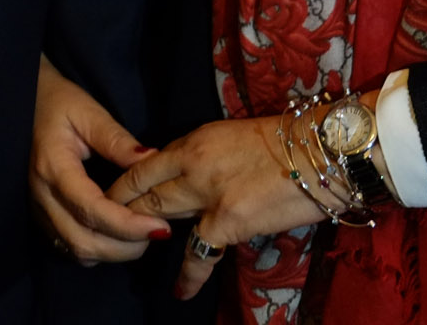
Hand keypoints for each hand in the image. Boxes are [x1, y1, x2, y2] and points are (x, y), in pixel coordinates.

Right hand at [31, 56, 167, 263]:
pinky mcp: (41, 215)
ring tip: (141, 235)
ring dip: (112, 252)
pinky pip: (69, 246)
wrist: (24, 103)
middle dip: (125, 247)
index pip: (91, 209)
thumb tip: (152, 160)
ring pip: (76, 250)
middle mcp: (42, 195)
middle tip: (157, 233)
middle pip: (83, 241)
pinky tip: (117, 234)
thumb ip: (117, 139)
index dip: (127, 225)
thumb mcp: (88, 112)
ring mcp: (39, 209)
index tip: (160, 228)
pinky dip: (97, 249)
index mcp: (53, 167)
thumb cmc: (57, 103)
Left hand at [108, 115, 327, 299]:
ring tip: (131, 249)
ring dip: (142, 232)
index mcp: (194, 140)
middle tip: (106, 225)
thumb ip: (204, 155)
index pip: (143, 164)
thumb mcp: (233, 136)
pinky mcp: (227, 220)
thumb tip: (188, 175)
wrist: (321, 151)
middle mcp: (192, 163)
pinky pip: (198, 253)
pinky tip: (180, 291)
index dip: (122, 183)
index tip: (110, 197)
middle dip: (119, 208)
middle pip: (141, 189)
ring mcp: (206, 193)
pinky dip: (188, 275)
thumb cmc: (287, 141)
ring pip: (157, 214)